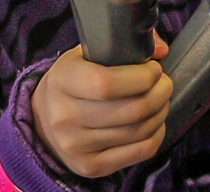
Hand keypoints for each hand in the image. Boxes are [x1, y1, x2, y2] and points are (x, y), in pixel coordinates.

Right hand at [32, 34, 170, 178]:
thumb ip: (125, 43)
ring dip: (160, 112)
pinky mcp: (90, 166)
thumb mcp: (88, 51)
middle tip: (164, 83)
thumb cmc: (75, 78)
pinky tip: (155, 121)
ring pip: (138, 131)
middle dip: (160, 93)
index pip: (106, 84)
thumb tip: (161, 49)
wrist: (45, 118)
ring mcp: (76, 146)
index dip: (141, 77)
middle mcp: (64, 117)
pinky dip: (157, 134)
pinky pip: (140, 151)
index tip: (154, 68)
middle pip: (130, 110)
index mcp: (62, 81)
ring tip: (161, 99)